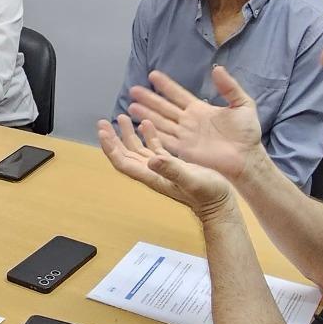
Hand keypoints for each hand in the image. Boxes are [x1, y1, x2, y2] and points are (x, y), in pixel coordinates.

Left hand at [99, 115, 234, 221]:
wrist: (220, 205)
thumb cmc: (207, 195)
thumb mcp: (191, 179)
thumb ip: (172, 169)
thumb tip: (152, 159)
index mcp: (152, 175)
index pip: (123, 162)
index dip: (111, 148)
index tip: (103, 132)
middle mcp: (153, 172)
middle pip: (125, 155)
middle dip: (113, 139)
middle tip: (103, 122)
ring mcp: (162, 169)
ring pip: (138, 150)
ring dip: (128, 135)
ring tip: (121, 118)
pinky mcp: (173, 165)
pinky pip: (154, 148)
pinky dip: (148, 135)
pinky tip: (146, 124)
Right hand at [126, 66, 263, 181]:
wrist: (247, 158)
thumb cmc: (247, 133)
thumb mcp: (243, 104)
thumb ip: (229, 87)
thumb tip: (216, 68)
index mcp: (200, 109)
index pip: (179, 94)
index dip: (166, 85)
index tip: (152, 75)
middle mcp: (189, 121)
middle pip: (164, 107)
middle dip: (149, 99)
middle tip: (133, 90)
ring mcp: (185, 135)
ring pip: (161, 122)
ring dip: (146, 114)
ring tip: (130, 107)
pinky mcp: (184, 150)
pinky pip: (165, 139)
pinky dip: (153, 133)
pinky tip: (141, 126)